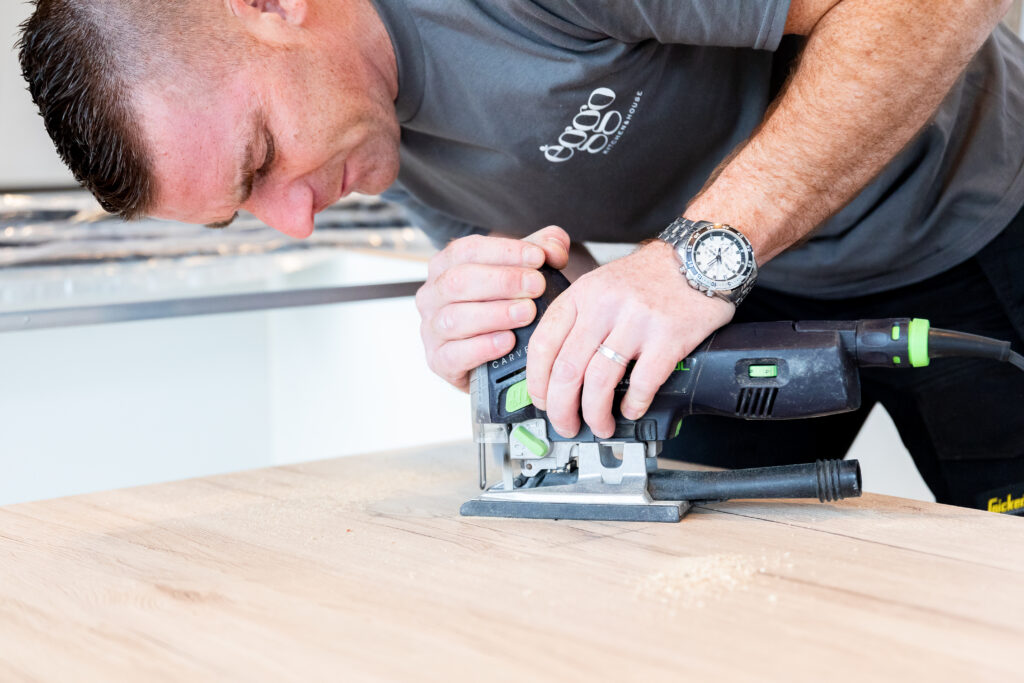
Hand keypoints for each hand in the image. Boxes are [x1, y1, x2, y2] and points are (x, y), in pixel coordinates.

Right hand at [416, 226, 569, 390]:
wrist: (489, 360)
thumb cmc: (502, 307)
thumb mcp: (521, 272)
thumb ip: (541, 251)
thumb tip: (555, 250)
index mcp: (445, 266)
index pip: (467, 250)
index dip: (504, 252)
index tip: (538, 258)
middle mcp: (431, 295)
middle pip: (458, 281)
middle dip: (502, 282)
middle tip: (537, 286)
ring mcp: (431, 329)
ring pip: (455, 318)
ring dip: (495, 314)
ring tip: (527, 313)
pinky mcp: (438, 360)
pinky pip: (454, 354)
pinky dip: (483, 347)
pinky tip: (509, 341)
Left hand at [526, 240, 734, 437]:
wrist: (700, 257)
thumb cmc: (651, 276)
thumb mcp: (602, 285)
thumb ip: (579, 320)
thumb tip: (558, 370)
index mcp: (583, 294)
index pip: (543, 344)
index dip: (537, 382)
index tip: (542, 401)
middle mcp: (605, 305)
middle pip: (567, 369)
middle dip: (561, 408)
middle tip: (566, 425)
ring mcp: (637, 320)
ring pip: (599, 381)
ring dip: (595, 414)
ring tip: (600, 426)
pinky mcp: (669, 336)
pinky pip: (643, 382)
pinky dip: (633, 404)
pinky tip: (632, 409)